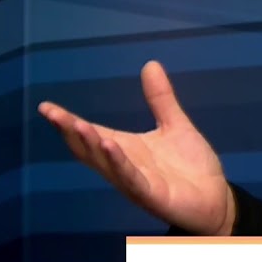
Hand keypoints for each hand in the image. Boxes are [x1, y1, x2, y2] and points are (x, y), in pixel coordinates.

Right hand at [38, 60, 234, 235]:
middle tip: (52, 113)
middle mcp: (123, 166)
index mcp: (126, 149)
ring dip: (91, 145)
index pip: (91, 133)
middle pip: (89, 149)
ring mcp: (135, 183)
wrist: (216, 198)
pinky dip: (119, 163)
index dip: (69, 122)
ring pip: (106, 164)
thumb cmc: (191, 166)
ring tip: (78, 125)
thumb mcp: (175, 125)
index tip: (46, 107)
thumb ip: (160, 99)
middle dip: (71, 131)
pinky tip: (109, 145)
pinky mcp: (152, 195)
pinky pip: (131, 179)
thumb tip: (150, 64)